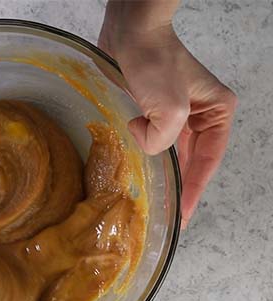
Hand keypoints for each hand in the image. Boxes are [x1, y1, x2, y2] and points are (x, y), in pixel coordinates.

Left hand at [99, 7, 235, 221]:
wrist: (131, 34)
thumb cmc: (155, 62)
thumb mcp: (169, 107)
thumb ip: (163, 139)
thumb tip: (148, 148)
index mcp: (216, 113)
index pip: (208, 162)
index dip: (195, 192)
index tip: (183, 217)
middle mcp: (199, 115)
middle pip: (190, 162)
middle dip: (177, 188)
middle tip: (164, 218)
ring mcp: (175, 113)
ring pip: (169, 154)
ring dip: (159, 173)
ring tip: (148, 202)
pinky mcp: (151, 111)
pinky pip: (150, 142)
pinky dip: (142, 157)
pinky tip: (131, 174)